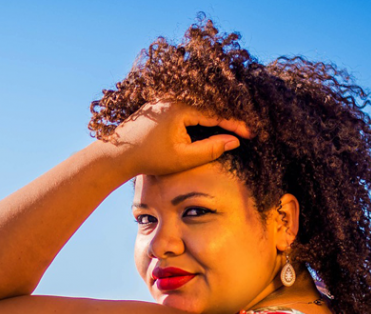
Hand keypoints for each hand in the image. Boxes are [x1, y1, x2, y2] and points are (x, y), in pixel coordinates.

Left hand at [100, 100, 252, 177]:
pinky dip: (202, 112)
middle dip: (230, 116)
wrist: (117, 154)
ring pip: (199, 104)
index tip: (252, 134)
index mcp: (181, 108)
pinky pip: (188, 104)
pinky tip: (214, 121)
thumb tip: (234, 140)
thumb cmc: (148, 158)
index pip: (217, 114)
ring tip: (235, 123)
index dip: (236, 124)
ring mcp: (167, 98)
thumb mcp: (183, 158)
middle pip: (210, 105)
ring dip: (216, 113)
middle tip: (248, 127)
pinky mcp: (162, 103)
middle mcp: (174, 97)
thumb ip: (211, 149)